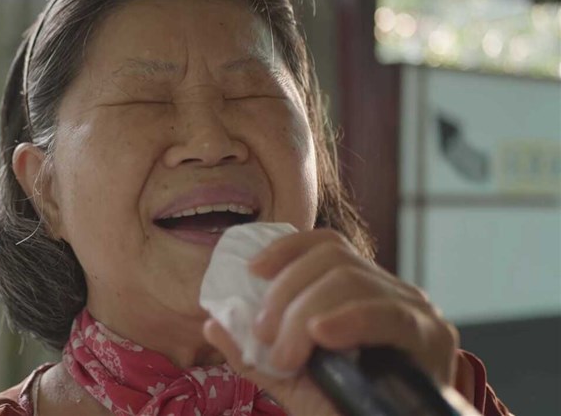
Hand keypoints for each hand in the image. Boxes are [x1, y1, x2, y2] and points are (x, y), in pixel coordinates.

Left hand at [203, 229, 461, 414]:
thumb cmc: (342, 411)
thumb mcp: (291, 381)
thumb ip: (254, 354)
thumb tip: (212, 324)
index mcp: (361, 293)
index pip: (327, 245)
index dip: (287, 249)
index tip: (253, 271)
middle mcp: (390, 292)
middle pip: (332, 259)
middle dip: (286, 292)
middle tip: (265, 336)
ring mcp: (414, 310)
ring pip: (351, 279)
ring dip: (305, 314)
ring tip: (288, 357)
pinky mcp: (431, 336)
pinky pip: (387, 312)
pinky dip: (348, 319)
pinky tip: (322, 334)